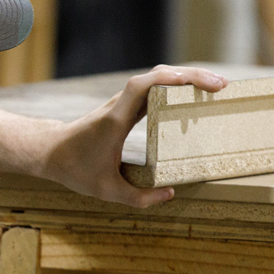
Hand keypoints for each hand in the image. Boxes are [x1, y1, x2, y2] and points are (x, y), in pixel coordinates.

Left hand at [45, 65, 226, 207]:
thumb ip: (138, 198)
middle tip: (222, 87)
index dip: (169, 78)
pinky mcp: (126, 107)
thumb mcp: (106, 191)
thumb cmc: (75, 169)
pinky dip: (175, 87)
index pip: (141, 87)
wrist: (50, 152)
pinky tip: (194, 97)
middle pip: (157, 76)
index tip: (196, 82)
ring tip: (215, 89)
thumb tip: (170, 193)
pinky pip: (154, 90)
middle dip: (191, 76)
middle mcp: (121, 105)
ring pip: (157, 79)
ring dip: (186, 78)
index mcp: (116, 119)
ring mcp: (123, 103)